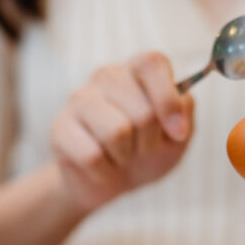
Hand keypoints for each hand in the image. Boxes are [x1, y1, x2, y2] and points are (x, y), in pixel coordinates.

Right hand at [50, 52, 193, 210]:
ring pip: (117, 132)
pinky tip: (101, 167)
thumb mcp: (177, 137)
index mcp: (138, 70)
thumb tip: (179, 109)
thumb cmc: (146, 152)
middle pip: (142, 112)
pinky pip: (91, 156)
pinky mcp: (60, 127)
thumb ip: (185, 114)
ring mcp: (79, 99)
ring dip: (126, 157)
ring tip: (121, 156)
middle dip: (149, 143)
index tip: (177, 133)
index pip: (152, 63)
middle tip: (142, 148)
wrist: (110, 182)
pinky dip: (105, 172)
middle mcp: (107, 76)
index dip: (168, 100)